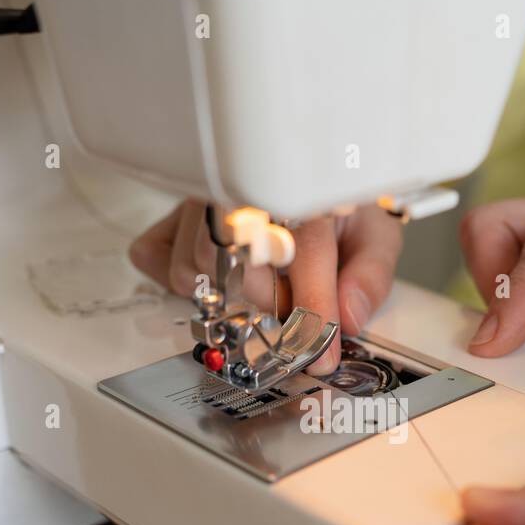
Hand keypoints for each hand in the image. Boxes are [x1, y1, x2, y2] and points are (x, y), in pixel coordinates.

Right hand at [129, 200, 402, 373]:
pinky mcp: (170, 210)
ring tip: (259, 280)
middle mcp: (243, 186)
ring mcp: (200, 195)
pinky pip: (152, 256)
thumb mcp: (372, 233)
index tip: (321, 355)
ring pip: (191, 267)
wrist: (306, 170)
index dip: (314, 312)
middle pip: (240, 269)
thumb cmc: (336, 205)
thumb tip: (347, 318)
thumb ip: (368, 276)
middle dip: (273, 304)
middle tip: (292, 304)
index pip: (305, 253)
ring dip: (227, 292)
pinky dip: (178, 276)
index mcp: (302, 188)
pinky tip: (214, 272)